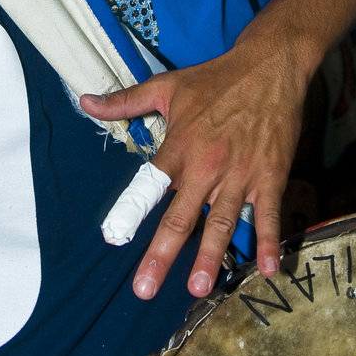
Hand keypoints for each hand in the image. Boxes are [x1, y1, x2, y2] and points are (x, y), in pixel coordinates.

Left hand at [82, 35, 308, 298]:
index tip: (116, 239)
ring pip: (222, 222)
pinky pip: (269, 214)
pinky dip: (269, 240)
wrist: (269, 66)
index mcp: (179, 146)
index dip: (133, 211)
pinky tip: (268, 268)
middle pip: (181, 216)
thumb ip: (125, 102)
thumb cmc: (214, 79)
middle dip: (163, 255)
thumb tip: (85, 101)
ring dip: (211, 257)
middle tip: (146, 289)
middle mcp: (207, 166)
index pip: (150, 185)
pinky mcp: (270, 176)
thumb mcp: (166, 86)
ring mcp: (240, 174)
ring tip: (199, 289)